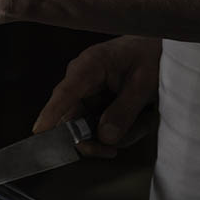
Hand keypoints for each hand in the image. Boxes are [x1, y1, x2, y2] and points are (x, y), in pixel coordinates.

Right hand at [33, 36, 161, 157]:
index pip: (65, 92)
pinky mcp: (94, 104)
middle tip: (114, 149)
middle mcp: (81, 80)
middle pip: (73, 121)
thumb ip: (124, 111)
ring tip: (143, 120)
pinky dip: (123, 131)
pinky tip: (139, 119)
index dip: (51, 113)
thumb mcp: (144, 85)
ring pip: (90, 130)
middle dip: (97, 139)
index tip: (39, 131)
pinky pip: (101, 129)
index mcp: (90, 65)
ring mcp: (86, 93)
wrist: (161, 50)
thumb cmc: (152, 56)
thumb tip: (104, 137)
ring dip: (119, 133)